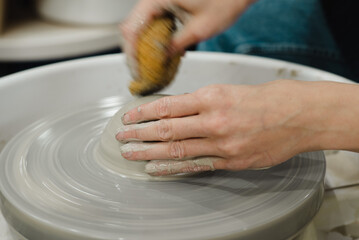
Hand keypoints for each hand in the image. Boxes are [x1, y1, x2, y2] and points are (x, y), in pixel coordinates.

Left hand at [116, 80, 326, 175]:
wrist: (299, 115)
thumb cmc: (267, 99)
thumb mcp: (229, 90)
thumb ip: (201, 103)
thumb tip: (174, 111)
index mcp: (212, 97)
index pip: (168, 105)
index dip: (144, 112)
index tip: (129, 117)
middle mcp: (214, 120)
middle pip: (167, 128)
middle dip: (140, 133)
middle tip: (122, 137)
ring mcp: (222, 143)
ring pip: (177, 149)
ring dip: (150, 152)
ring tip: (131, 154)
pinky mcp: (231, 160)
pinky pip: (196, 165)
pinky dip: (173, 168)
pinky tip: (156, 169)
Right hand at [120, 0, 254, 78]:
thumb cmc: (226, 0)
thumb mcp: (199, 29)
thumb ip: (175, 45)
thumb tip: (160, 59)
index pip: (133, 29)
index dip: (132, 53)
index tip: (137, 70)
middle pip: (132, 27)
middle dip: (135, 51)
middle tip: (141, 71)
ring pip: (140, 25)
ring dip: (143, 46)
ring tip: (150, 65)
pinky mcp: (166, 3)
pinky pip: (152, 22)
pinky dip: (153, 38)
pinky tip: (161, 51)